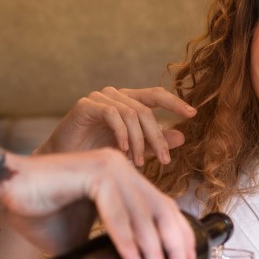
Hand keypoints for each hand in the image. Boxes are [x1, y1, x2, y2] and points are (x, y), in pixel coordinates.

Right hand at [0, 149, 195, 258]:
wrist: (5, 192)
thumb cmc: (37, 211)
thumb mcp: (78, 237)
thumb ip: (100, 249)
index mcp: (123, 178)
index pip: (163, 207)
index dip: (179, 235)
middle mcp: (121, 167)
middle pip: (161, 210)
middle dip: (173, 247)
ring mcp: (109, 166)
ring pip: (142, 214)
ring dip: (152, 250)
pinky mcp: (93, 172)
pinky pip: (116, 213)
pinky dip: (127, 241)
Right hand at [38, 87, 195, 166]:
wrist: (65, 163)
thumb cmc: (97, 155)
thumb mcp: (133, 151)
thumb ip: (155, 142)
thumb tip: (182, 137)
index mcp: (128, 101)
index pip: (156, 95)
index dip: (175, 102)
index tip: (192, 114)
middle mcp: (115, 95)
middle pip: (146, 109)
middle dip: (157, 137)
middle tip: (165, 160)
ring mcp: (99, 98)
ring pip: (131, 113)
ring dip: (140, 141)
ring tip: (140, 163)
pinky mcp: (86, 105)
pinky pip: (112, 114)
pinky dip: (122, 134)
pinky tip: (124, 151)